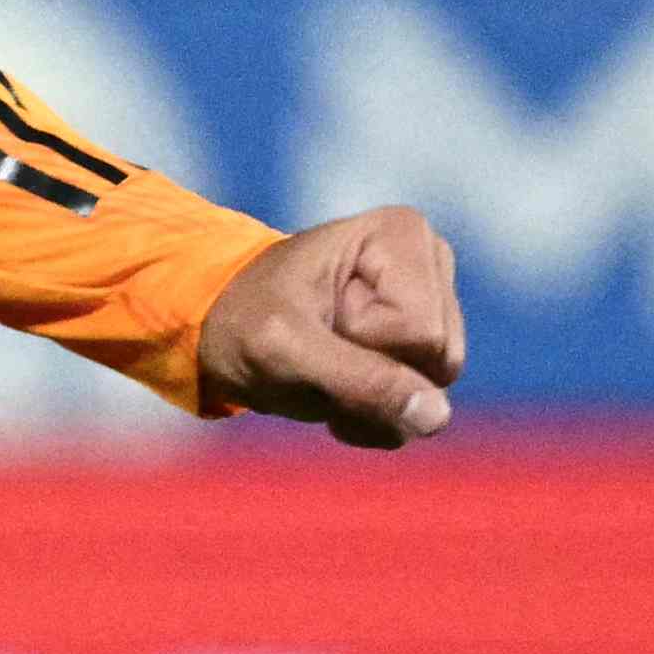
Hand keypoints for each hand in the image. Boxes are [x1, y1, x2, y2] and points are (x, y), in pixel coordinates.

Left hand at [196, 203, 464, 445]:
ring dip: (368, 404)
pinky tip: (335, 390)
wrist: (216, 330)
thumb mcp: (284, 349)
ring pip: (433, 392)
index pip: (418, 332)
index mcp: (401, 235)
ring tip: (321, 370)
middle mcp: (430, 264)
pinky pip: (420, 412)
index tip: (314, 322)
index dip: (362, 344)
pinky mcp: (422, 350)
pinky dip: (371, 417)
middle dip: (371, 379)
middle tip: (316, 353)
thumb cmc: (243, 321)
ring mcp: (434, 308)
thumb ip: (360, 381)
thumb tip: (435, 416)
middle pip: (437, 361)